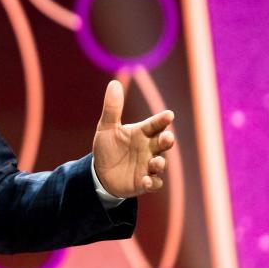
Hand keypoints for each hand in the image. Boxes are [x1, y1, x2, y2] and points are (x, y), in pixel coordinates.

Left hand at [92, 80, 174, 198]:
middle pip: (163, 143)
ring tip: (155, 162)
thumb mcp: (106, 127)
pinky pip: (154, 184)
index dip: (162, 120)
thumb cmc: (108, 147)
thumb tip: (114, 83)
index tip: (168, 115)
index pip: (155, 124)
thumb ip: (112, 108)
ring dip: (160, 163)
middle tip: (167, 138)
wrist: (100, 172)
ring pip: (160, 164)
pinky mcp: (144, 182)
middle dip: (167, 140)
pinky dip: (152, 183)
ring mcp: (148, 166)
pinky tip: (147, 181)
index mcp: (142, 133)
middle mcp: (149, 148)